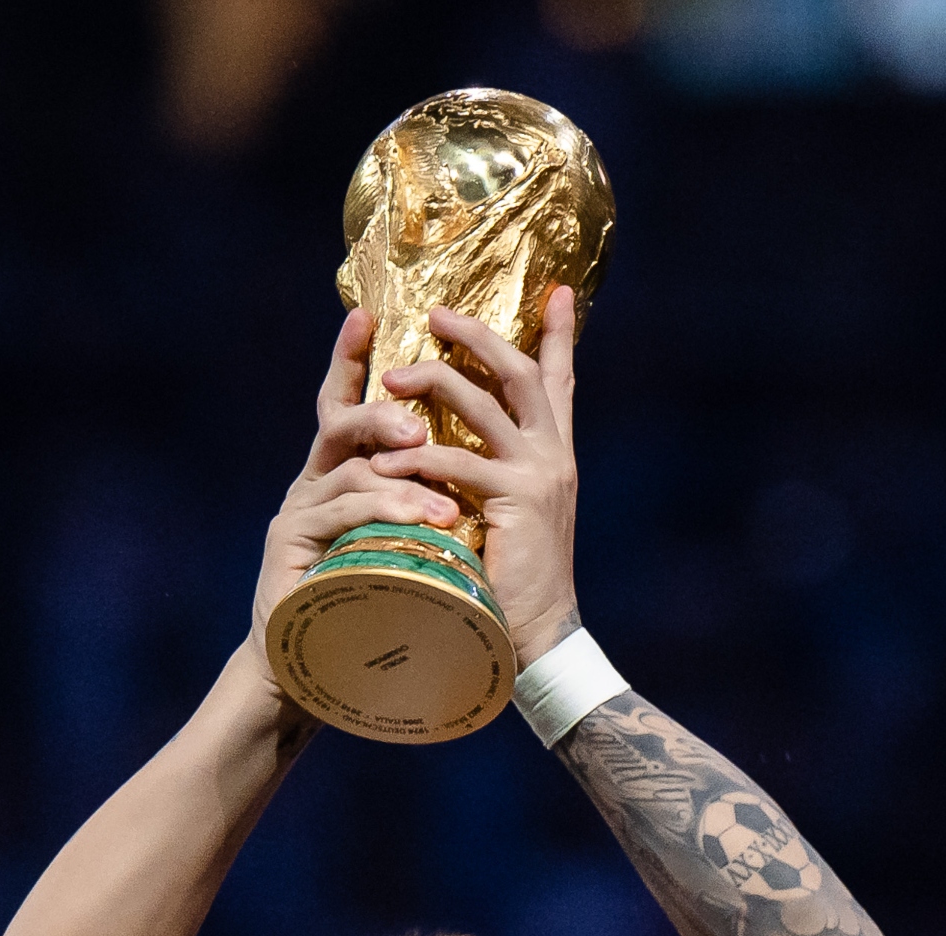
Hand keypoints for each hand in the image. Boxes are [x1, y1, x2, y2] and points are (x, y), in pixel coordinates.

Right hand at [246, 309, 472, 669]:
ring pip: (348, 471)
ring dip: (402, 479)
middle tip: (416, 422)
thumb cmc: (371, 606)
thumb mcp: (402, 543)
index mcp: (341, 474)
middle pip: (339, 422)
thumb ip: (417, 498)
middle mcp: (313, 482)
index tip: (363, 316)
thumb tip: (468, 467)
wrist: (319, 673)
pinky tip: (428, 521)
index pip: (345, 406)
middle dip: (378, 410)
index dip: (348, 361)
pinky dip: (389, 512)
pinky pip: (344, 515)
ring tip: (447, 503)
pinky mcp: (291, 547)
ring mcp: (297, 512)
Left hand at [375, 290, 582, 663]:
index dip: (560, 334)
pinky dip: (419, 456)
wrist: (543, 635)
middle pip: (518, 372)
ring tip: (390, 379)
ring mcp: (540, 474)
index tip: (556, 290)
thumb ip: (499, 472)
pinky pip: (458, 462)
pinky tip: (386, 458)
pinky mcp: (517, 501)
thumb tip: (464, 447)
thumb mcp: (517, 513)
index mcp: (557, 452)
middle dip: (476, 336)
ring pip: (484, 405)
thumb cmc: (518, 580)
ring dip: (434, 384)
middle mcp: (555, 453)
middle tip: (434, 314)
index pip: (560, 379)